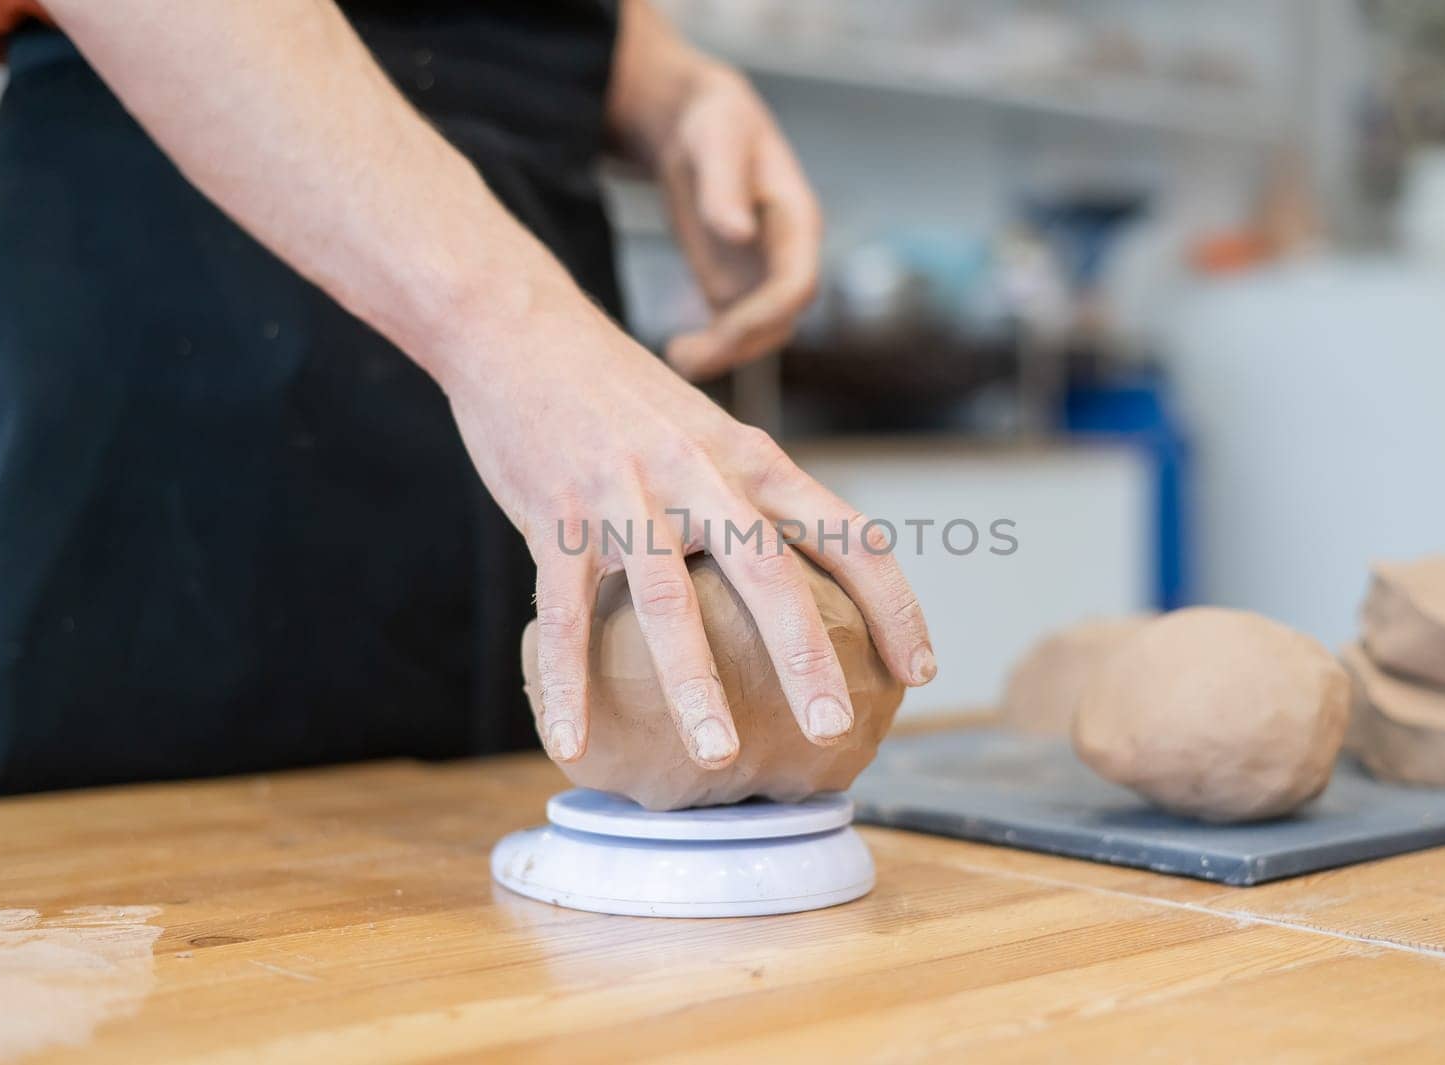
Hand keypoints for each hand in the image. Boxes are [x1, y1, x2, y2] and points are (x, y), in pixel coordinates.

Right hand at [435, 285, 935, 769]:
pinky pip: (562, 613)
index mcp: (752, 459)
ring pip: (669, 601)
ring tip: (715, 756)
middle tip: (833, 731)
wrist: (524, 330)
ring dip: (695, 685)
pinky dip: (567, 683)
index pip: (848, 534)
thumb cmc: (625, 395)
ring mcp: (626, 493)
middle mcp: (700, 475)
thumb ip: (751, 498)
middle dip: (807, 659)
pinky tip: (572, 743)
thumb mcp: (710, 432)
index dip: (896, 606)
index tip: (921, 672)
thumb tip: (795, 583)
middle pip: (771, 574)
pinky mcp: (555, 512)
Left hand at [607, 0, 820, 381]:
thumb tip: (738, 234)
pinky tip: (676, 351)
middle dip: (738, 346)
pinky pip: (733, 332)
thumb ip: (725, 187)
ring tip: (676, 361)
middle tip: (684, 359)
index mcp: (798, 223)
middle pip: (779, 322)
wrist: (699, 125)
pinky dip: (711, 349)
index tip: (724, 329)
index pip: (798, 285)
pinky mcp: (736, 287)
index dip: (767, 313)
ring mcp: (763, 277)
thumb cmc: (714, 122)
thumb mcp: (716, 141)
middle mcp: (788, 257)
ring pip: (758, 335)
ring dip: (724, 356)